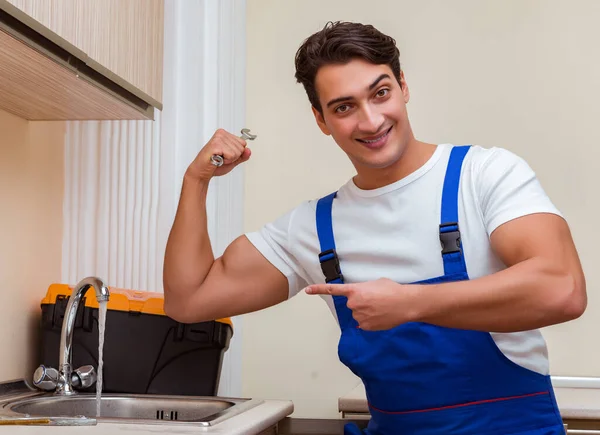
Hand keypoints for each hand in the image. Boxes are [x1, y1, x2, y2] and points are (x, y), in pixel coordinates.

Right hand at [185, 129, 251, 181]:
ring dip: (229, 159)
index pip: (243, 143)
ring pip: (237, 152)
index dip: (237, 153)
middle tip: (221, 158)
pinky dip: (226, 161)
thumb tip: (249, 150)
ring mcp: (218, 138)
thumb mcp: (232, 160)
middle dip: (233, 157)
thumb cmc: (215, 165)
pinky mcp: (216, 145)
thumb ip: (242, 156)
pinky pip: (231, 155)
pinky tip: (217, 159)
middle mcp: (221, 134)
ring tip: (219, 159)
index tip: (225, 155)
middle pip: (241, 148)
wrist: (202, 172)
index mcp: (225, 134)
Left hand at [304, 278, 418, 330]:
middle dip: (360, 302)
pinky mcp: (366, 327)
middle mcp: (353, 304)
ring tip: (381, 308)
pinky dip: (370, 321)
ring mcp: (359, 317)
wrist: (405, 303)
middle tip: (375, 300)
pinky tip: (381, 316)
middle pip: (351, 304)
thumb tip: (363, 297)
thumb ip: (364, 290)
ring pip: (358, 315)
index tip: (307, 291)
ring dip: (366, 312)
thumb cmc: (392, 290)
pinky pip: (364, 323)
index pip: (332, 290)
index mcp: (355, 290)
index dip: (318, 290)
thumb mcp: (375, 283)